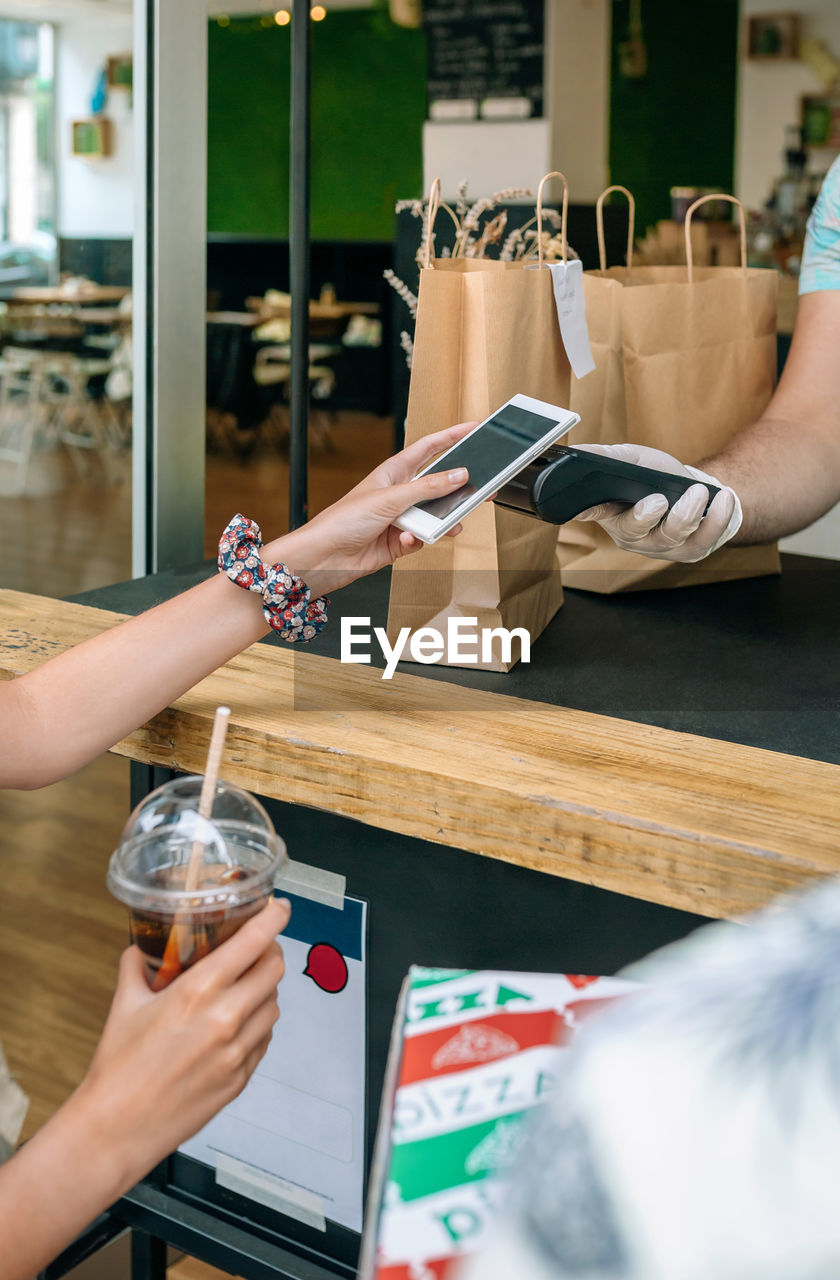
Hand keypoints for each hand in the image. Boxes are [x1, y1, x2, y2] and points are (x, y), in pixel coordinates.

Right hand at [76, 897, 289, 1185]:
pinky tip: (236, 1026)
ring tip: (242, 990)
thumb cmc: (118, 1071)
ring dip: (264, 991)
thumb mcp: (124, 1006)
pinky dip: (257, 1026)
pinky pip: (264, 1040)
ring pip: (274, 1005)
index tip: (279, 908)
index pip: (254, 941)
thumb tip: (140, 949)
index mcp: (198, 992)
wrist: (117, 1129)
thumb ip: (136, 968)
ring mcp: (237, 1051)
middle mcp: (226, 1018)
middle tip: (256, 950)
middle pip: (274, 969)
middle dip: (269, 953)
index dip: (274, 918)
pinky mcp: (241, 1078)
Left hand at [272, 423, 476, 594]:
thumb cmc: (344, 519)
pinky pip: (424, 538)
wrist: (326, 556)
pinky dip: (418, 540)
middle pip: (440, 484)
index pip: (430, 447)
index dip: (452, 436)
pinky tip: (407, 541)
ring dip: (441, 522)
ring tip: (449, 525)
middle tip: (482, 488)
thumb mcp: (391, 498)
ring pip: (436, 515)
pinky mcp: (401, 541)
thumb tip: (460, 476)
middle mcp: (400, 492)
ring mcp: (402, 517)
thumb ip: (429, 487)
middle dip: (459, 488)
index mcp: (395, 471)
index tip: (474, 427)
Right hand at [571, 443, 740, 562]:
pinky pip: (703, 541)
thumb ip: (607, 456)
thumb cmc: (653, 476)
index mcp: (611, 514)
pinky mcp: (690, 551)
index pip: (593, 512)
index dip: (588, 512)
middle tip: (659, 499)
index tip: (582, 510)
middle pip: (636, 532)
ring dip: (688, 513)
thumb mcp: (630, 459)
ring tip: (699, 491)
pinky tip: (724, 499)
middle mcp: (633, 537)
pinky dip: (717, 520)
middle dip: (646, 516)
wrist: (687, 490)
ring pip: (671, 537)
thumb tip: (578, 451)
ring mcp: (661, 547)